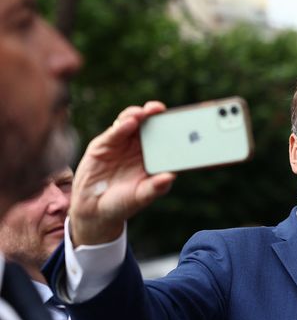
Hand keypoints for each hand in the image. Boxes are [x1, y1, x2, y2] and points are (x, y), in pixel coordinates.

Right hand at [69, 101, 175, 245]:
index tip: (180, 121)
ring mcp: (122, 143)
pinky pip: (115, 132)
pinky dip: (121, 126)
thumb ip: (155, 187)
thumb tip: (171, 177)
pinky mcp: (104, 144)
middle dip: (155, 114)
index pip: (166, 137)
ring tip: (143, 113)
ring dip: (138, 115)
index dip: (172, 127)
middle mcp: (140, 147)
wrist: (93, 209)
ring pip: (132, 122)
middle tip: (160, 109)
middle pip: (150, 124)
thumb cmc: (123, 203)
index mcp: (154, 157)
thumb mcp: (141, 197)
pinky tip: (129, 123)